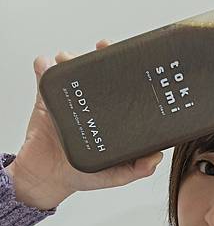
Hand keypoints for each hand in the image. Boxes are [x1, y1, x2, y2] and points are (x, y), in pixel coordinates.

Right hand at [9, 39, 163, 205]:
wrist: (47, 178)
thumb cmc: (83, 176)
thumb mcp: (117, 176)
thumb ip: (137, 169)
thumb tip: (157, 156)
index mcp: (112, 118)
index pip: (124, 90)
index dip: (130, 73)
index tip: (133, 60)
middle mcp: (94, 105)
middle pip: (100, 72)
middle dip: (102, 56)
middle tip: (103, 47)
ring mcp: (72, 101)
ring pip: (73, 70)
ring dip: (72, 58)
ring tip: (69, 58)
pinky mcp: (49, 101)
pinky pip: (46, 77)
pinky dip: (44, 66)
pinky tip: (47, 64)